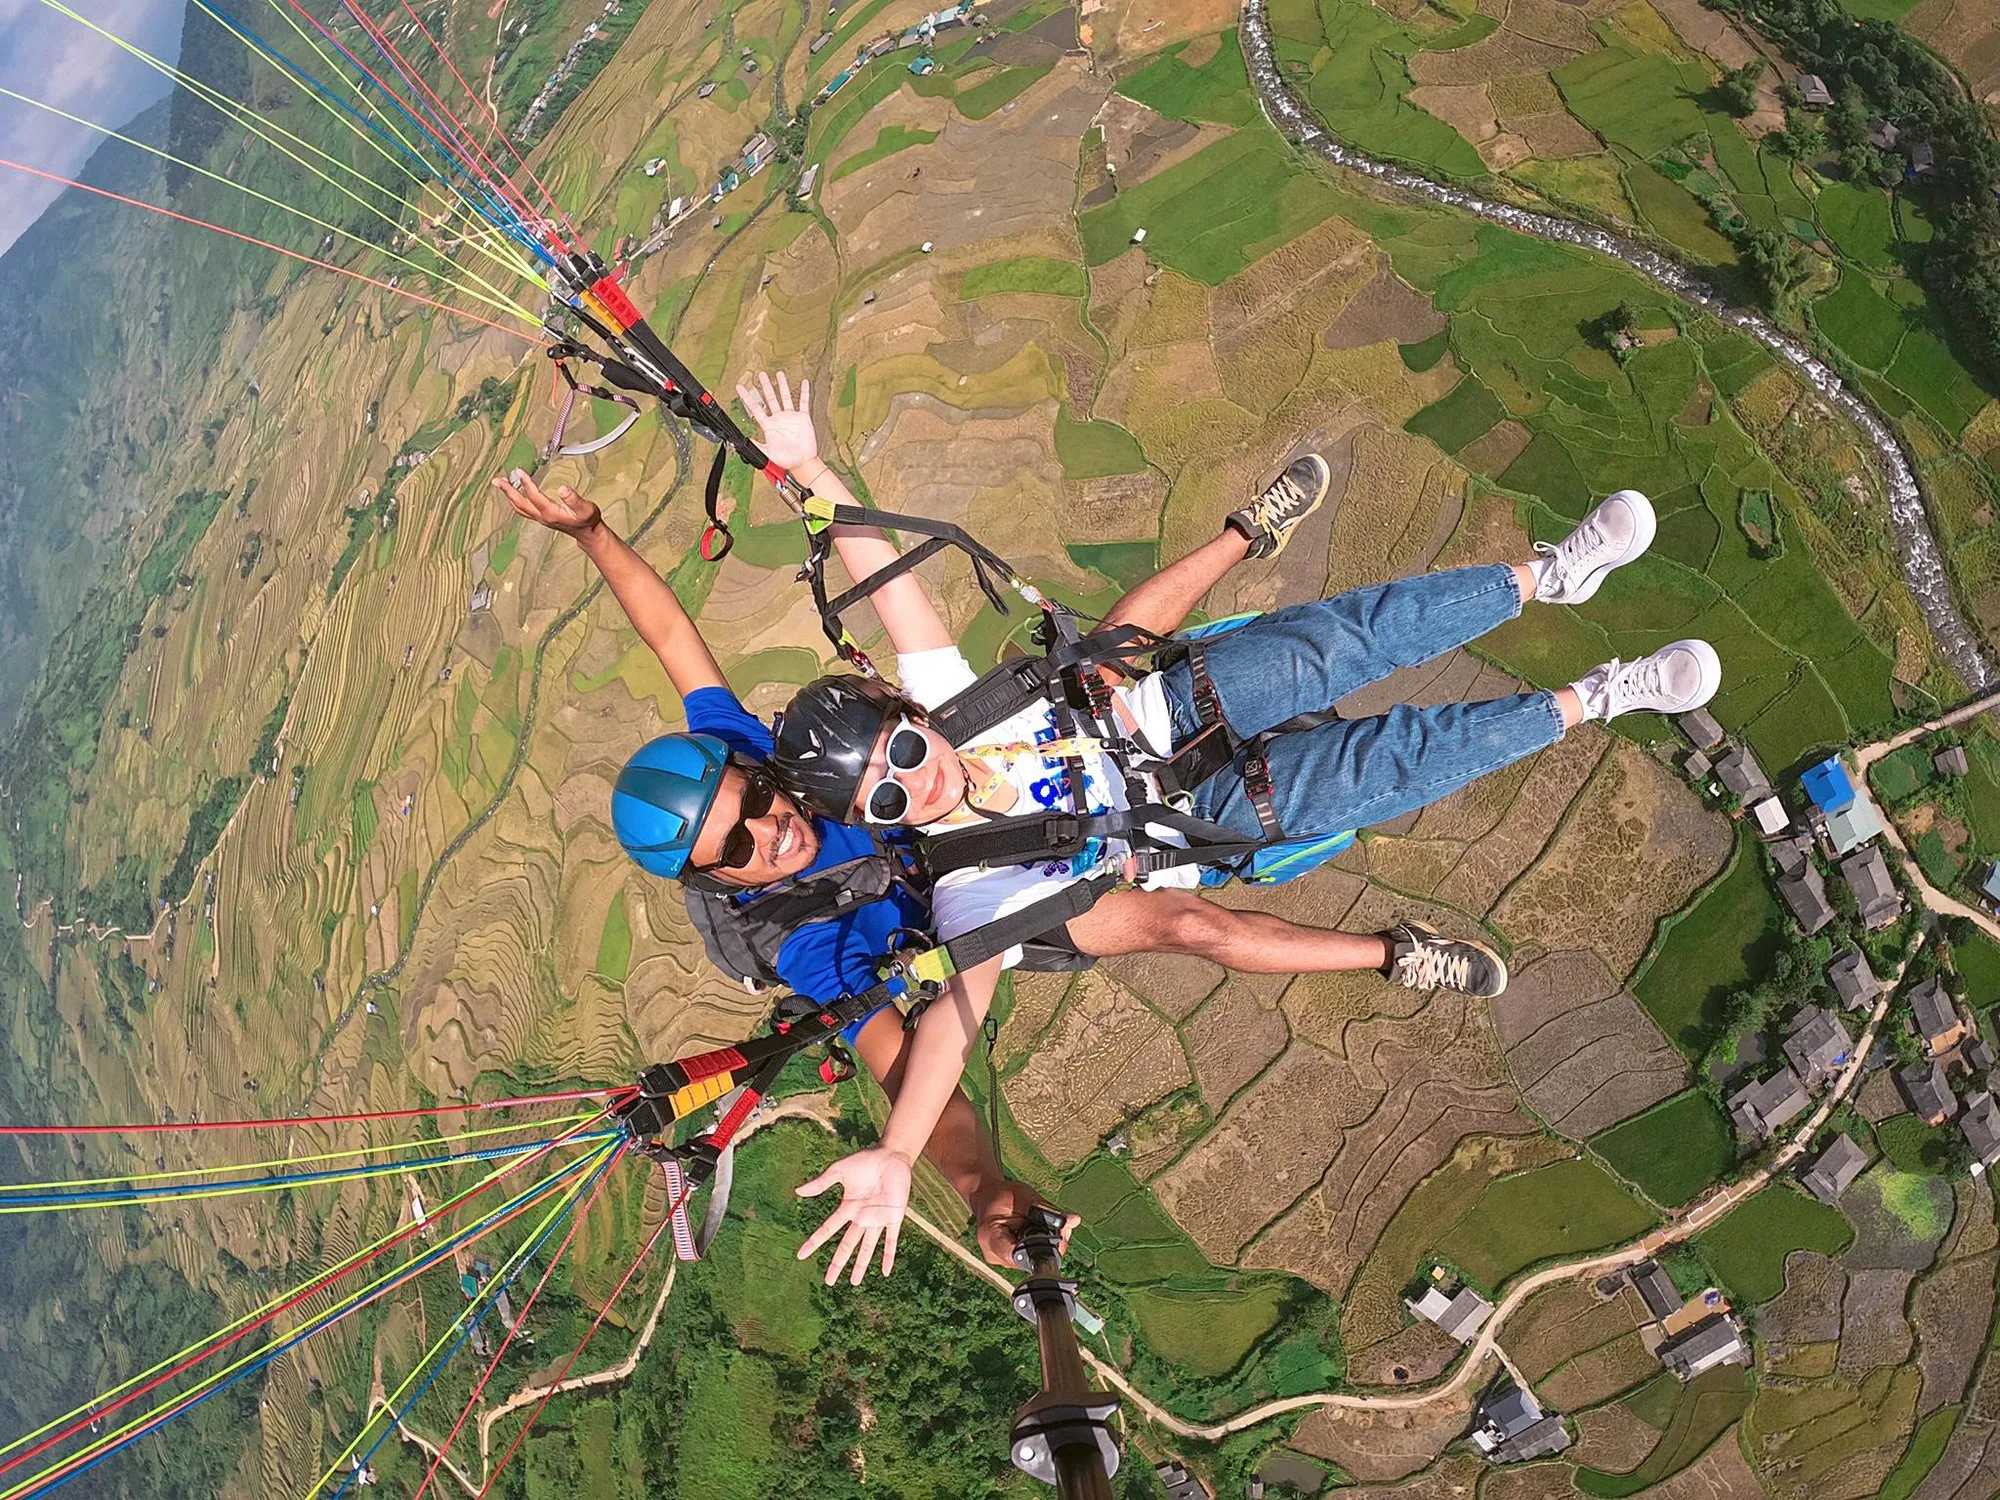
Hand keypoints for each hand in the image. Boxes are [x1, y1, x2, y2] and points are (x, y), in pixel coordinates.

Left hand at [491, 470, 601, 541]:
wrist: (588, 533)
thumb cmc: (587, 521)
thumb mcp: (586, 509)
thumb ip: (574, 499)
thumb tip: (563, 488)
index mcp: (551, 513)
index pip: (534, 497)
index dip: (526, 484)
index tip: (519, 471)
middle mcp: (543, 517)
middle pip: (520, 504)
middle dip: (508, 491)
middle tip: (497, 481)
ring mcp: (540, 518)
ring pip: (520, 507)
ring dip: (509, 496)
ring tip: (501, 484)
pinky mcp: (541, 517)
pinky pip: (524, 509)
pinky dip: (516, 500)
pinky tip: (514, 494)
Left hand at [735, 370, 822, 477]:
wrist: (802, 463)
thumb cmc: (786, 461)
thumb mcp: (767, 454)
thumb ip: (756, 447)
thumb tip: (744, 441)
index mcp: (769, 426)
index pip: (755, 408)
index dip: (746, 397)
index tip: (740, 387)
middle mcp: (778, 419)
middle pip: (770, 398)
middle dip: (765, 386)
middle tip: (760, 375)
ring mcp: (791, 417)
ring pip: (785, 397)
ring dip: (782, 385)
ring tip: (779, 374)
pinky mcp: (803, 418)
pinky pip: (803, 402)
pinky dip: (804, 392)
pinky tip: (804, 383)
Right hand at [796, 1147, 912, 1284]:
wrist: (891, 1155)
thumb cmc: (865, 1160)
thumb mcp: (840, 1171)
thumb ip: (821, 1183)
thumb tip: (798, 1191)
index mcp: (848, 1207)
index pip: (827, 1229)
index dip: (814, 1242)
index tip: (800, 1255)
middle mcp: (861, 1218)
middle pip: (847, 1245)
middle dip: (838, 1263)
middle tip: (829, 1282)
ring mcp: (878, 1219)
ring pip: (867, 1248)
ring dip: (861, 1265)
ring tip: (854, 1282)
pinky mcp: (894, 1217)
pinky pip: (891, 1240)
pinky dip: (889, 1255)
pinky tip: (886, 1271)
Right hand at [970, 1180, 1078, 1267]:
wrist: (986, 1197)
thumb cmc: (1000, 1195)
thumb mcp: (1023, 1195)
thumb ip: (1047, 1210)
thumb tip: (1074, 1220)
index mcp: (991, 1239)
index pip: (1021, 1254)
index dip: (1045, 1247)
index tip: (1059, 1235)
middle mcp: (994, 1255)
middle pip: (1031, 1260)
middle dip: (1050, 1244)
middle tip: (1059, 1225)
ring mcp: (1002, 1260)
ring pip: (1033, 1260)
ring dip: (1045, 1244)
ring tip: (1045, 1225)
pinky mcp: (1009, 1260)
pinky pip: (1030, 1257)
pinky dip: (1039, 1245)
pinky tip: (1039, 1231)